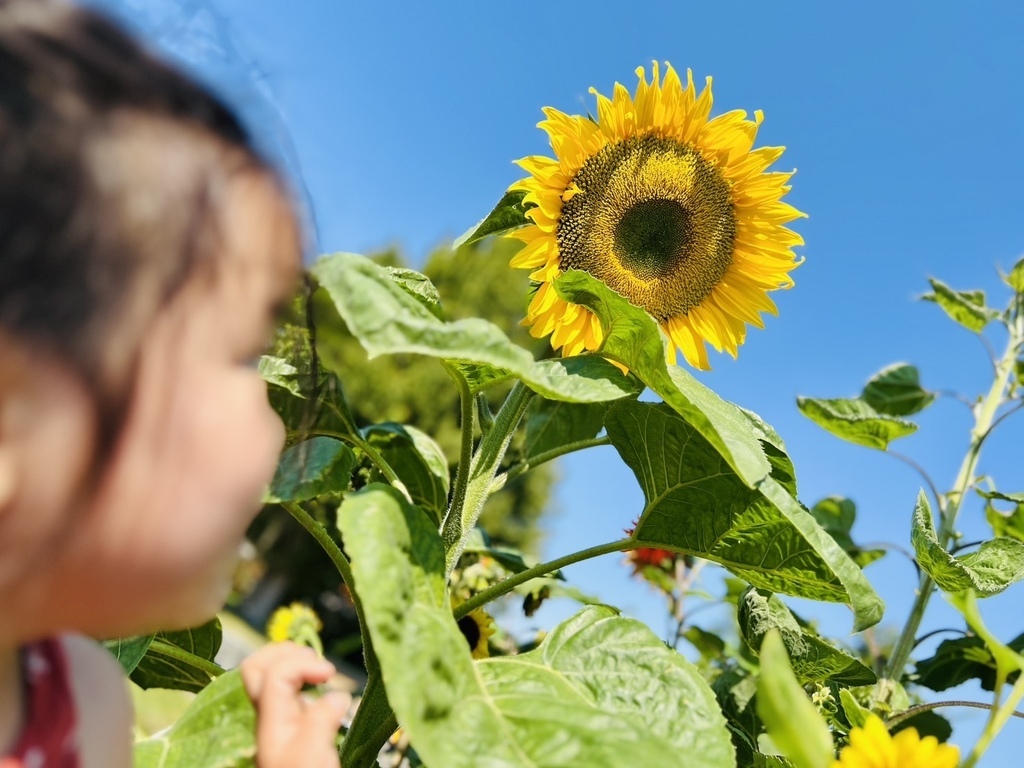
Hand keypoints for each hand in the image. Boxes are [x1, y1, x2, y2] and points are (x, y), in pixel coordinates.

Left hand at [240, 642, 348, 767]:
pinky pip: (289, 692)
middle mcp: (269, 718)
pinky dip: (305, 680)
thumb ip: (321, 718)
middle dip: (288, 652)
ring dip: (295, 663)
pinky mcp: (293, 729)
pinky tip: (324, 690)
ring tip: (321, 672)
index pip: (272, 673)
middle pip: (258, 666)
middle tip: (318, 664)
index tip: (330, 674)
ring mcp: (279, 722)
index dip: (300, 662)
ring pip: (271, 676)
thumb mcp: (314, 754)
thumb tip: (337, 695)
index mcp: (269, 722)